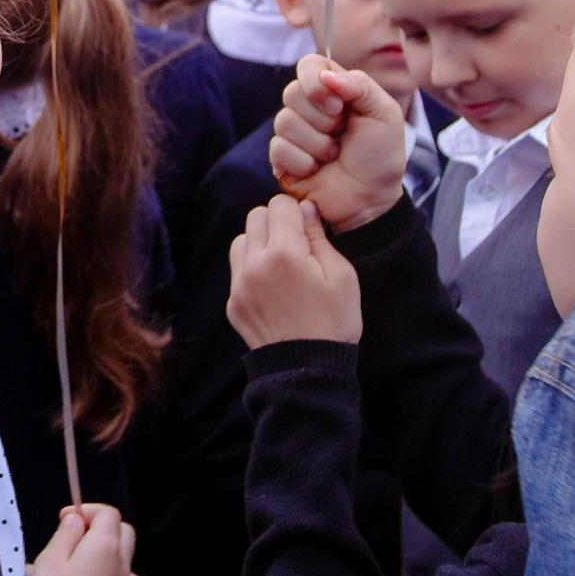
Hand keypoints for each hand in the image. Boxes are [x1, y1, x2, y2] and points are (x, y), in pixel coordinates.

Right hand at [24, 500, 140, 575]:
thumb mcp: (50, 558)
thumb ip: (66, 534)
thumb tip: (76, 519)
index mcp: (105, 547)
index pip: (108, 514)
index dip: (87, 512)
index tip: (67, 520)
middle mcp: (121, 568)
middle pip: (124, 536)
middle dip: (103, 534)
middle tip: (76, 544)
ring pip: (134, 571)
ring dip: (114, 568)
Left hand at [227, 193, 363, 348]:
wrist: (308, 371)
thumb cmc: (333, 322)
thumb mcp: (341, 275)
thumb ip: (319, 237)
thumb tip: (305, 209)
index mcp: (284, 254)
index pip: (279, 204)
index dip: (297, 212)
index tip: (308, 228)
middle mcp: (254, 265)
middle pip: (256, 217)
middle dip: (277, 223)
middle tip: (297, 245)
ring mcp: (239, 286)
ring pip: (241, 240)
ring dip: (260, 243)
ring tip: (283, 265)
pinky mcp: (233, 303)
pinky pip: (237, 270)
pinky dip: (252, 269)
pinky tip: (274, 287)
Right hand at [268, 58, 405, 231]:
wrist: (371, 199)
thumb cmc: (380, 156)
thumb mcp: (385, 114)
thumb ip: (360, 85)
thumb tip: (325, 75)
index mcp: (334, 89)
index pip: (308, 64)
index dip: (315, 81)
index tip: (339, 105)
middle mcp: (310, 107)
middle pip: (292, 93)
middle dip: (321, 119)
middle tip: (341, 134)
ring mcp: (294, 133)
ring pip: (283, 122)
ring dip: (316, 144)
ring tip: (333, 154)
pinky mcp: (282, 158)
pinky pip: (278, 149)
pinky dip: (303, 162)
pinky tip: (317, 169)